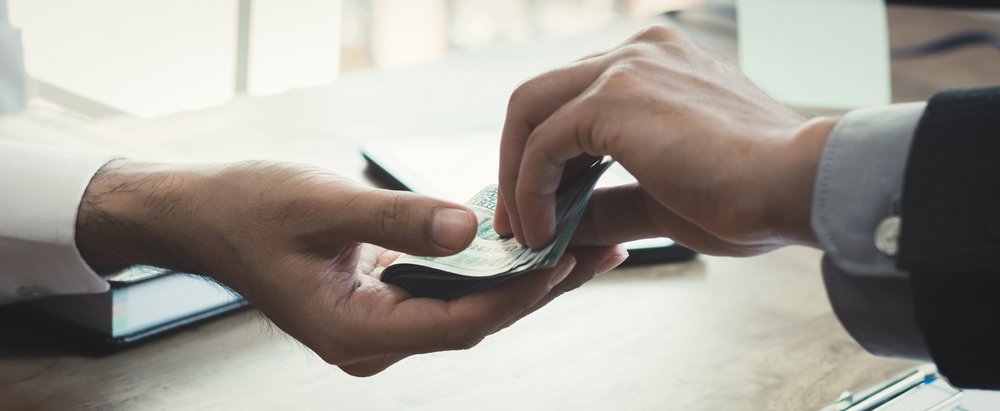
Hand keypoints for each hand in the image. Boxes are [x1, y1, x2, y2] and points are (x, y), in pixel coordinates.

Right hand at [76, 160, 626, 375]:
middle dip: (538, 288)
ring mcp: (377, 326)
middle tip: (600, 252)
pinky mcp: (380, 303)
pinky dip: (486, 270)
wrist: (201, 216)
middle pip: (474, 320)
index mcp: (355, 331)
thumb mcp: (321, 206)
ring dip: (520, 279)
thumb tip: (470, 231)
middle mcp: (372, 341)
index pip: (458, 322)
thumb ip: (396, 221)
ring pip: (466, 309)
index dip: (517, 295)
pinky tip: (521, 245)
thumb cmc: (247, 211)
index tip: (566, 261)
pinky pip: (446, 293)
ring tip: (580, 247)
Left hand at [495, 25, 838, 255]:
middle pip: (540, 98)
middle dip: (518, 162)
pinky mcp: (612, 98)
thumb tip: (563, 227)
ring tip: (526, 232)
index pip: (574, 100)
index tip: (542, 204)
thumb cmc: (750, 195)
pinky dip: (530, 190)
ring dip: (516, 176)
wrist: (797, 185)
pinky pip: (543, 145)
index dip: (546, 155)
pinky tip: (544, 231)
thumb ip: (608, 204)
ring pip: (529, 112)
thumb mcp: (662, 199)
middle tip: (518, 219)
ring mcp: (623, 67)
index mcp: (655, 65)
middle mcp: (636, 53)